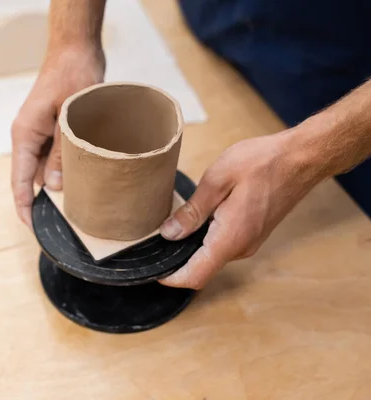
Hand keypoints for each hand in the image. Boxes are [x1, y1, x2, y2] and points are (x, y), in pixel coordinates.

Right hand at [11, 46, 104, 226]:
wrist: (76, 51)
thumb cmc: (73, 76)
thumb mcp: (70, 116)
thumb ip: (62, 152)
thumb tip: (56, 187)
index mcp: (24, 135)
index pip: (20, 180)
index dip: (25, 207)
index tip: (34, 229)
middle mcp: (28, 137)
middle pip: (32, 179)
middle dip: (45, 202)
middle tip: (65, 225)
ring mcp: (39, 134)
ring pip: (45, 170)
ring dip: (58, 186)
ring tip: (76, 209)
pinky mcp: (52, 131)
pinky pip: (55, 158)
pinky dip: (66, 171)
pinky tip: (82, 182)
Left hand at [158, 131, 321, 288]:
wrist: (302, 158)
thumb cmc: (262, 162)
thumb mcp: (218, 180)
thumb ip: (193, 211)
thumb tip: (169, 234)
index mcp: (230, 238)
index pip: (196, 276)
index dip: (171, 278)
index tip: (152, 270)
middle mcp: (241, 248)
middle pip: (202, 270)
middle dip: (176, 263)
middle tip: (154, 244)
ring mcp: (249, 243)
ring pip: (212, 258)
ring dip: (191, 251)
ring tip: (170, 231)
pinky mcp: (252, 234)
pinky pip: (223, 247)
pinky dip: (205, 242)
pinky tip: (194, 223)